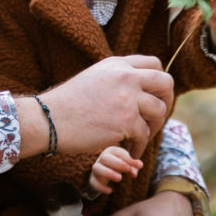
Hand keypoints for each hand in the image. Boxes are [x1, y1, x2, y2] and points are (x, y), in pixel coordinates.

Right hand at [19, 55, 173, 158]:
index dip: (158, 82)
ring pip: (159, 110)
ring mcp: (127, 98)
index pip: (154, 64)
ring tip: (139, 136)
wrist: (48, 119)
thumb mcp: (95, 78)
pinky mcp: (125, 121)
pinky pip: (145, 135)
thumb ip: (118, 78)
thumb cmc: (68, 103)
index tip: (154, 96)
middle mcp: (125, 76)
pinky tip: (130, 151)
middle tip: (155, 117)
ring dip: (153, 127)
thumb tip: (141, 87)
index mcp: (117, 64)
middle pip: (165, 83)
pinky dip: (139, 146)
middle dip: (166, 101)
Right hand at [89, 146, 142, 195]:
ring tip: (120, 178)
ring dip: (108, 173)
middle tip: (128, 169)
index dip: (129, 159)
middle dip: (117, 164)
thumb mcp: (128, 164)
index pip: (119, 153)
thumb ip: (133, 166)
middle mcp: (103, 158)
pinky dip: (101, 187)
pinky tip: (110, 191)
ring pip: (97, 168)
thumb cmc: (120, 165)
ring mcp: (97, 168)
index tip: (139, 165)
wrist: (107, 171)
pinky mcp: (93, 179)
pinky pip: (93, 182)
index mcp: (112, 151)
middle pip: (105, 158)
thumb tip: (136, 170)